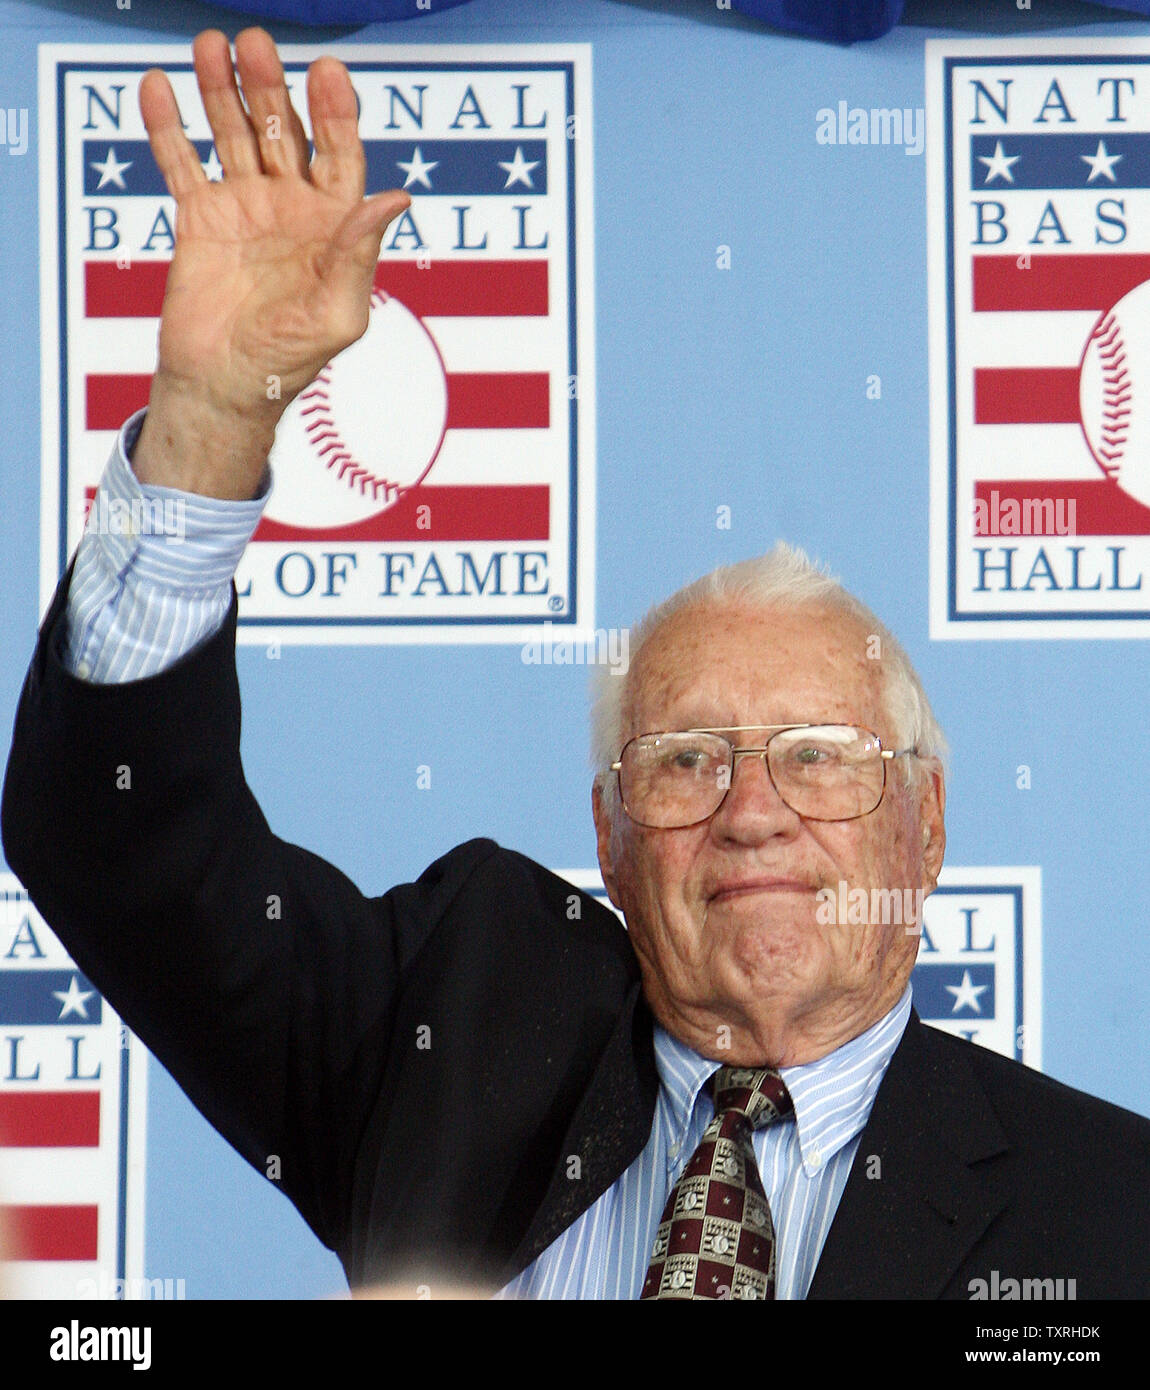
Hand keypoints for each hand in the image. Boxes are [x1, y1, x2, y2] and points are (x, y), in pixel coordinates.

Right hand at [133, 28, 410, 498]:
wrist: (226, 386)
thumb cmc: (291, 360)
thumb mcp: (339, 313)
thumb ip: (361, 254)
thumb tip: (395, 196)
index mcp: (334, 227)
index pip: (339, 155)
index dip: (335, 114)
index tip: (329, 72)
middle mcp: (291, 208)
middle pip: (283, 132)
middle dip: (270, 87)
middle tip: (256, 44)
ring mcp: (244, 209)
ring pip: (233, 134)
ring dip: (221, 90)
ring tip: (211, 45)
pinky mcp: (200, 219)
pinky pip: (182, 163)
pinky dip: (169, 126)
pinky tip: (160, 86)